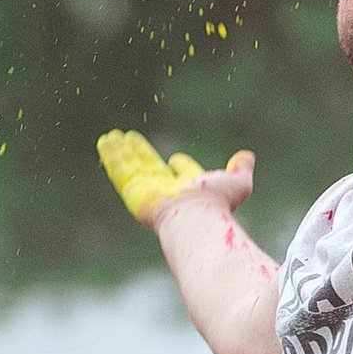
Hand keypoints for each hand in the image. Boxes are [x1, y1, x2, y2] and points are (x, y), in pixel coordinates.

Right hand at [98, 131, 255, 225]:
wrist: (198, 217)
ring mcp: (148, 191)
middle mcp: (168, 190)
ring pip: (131, 167)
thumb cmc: (219, 204)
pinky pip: (119, 170)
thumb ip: (241, 169)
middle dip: (141, 154)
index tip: (176, 159)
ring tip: (111, 136)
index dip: (181, 165)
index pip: (182, 174)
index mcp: (191, 188)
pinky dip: (111, 156)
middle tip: (130, 140)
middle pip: (151, 168)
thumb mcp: (237, 183)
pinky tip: (105, 142)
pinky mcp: (133, 191)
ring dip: (121, 152)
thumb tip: (247, 156)